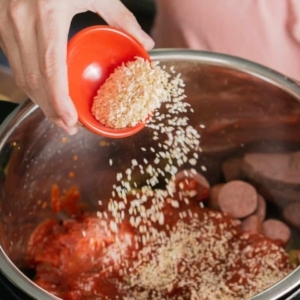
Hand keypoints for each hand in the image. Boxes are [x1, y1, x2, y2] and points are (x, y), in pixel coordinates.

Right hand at [0, 0, 153, 134]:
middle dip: (50, 109)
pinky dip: (31, 83)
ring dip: (40, 100)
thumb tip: (147, 43)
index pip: (49, 69)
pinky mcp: (1, 27)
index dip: (58, 100)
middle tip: (68, 126)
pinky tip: (45, 91)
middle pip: (33, 81)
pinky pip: (16, 64)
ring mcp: (5, 25)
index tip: (70, 120)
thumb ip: (123, 17)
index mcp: (46, 14)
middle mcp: (20, 22)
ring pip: (21, 76)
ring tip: (59, 115)